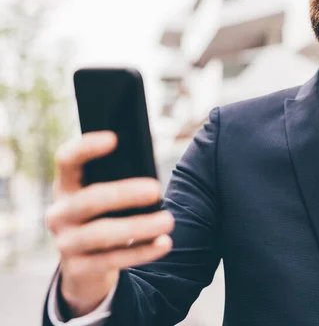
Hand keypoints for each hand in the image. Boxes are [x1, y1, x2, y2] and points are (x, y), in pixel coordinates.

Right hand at [46, 131, 174, 316]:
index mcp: (67, 187)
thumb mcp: (106, 200)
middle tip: (156, 189)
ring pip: (102, 234)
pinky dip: (142, 251)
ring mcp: (66, 243)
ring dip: (139, 226)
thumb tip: (151, 174)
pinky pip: (112, 260)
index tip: (114, 138)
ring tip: (168, 221)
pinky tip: (164, 243)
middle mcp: (60, 213)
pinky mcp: (78, 269)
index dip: (85, 148)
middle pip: (90, 199)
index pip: (66, 161)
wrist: (85, 268)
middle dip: (124, 193)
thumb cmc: (104, 219)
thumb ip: (119, 182)